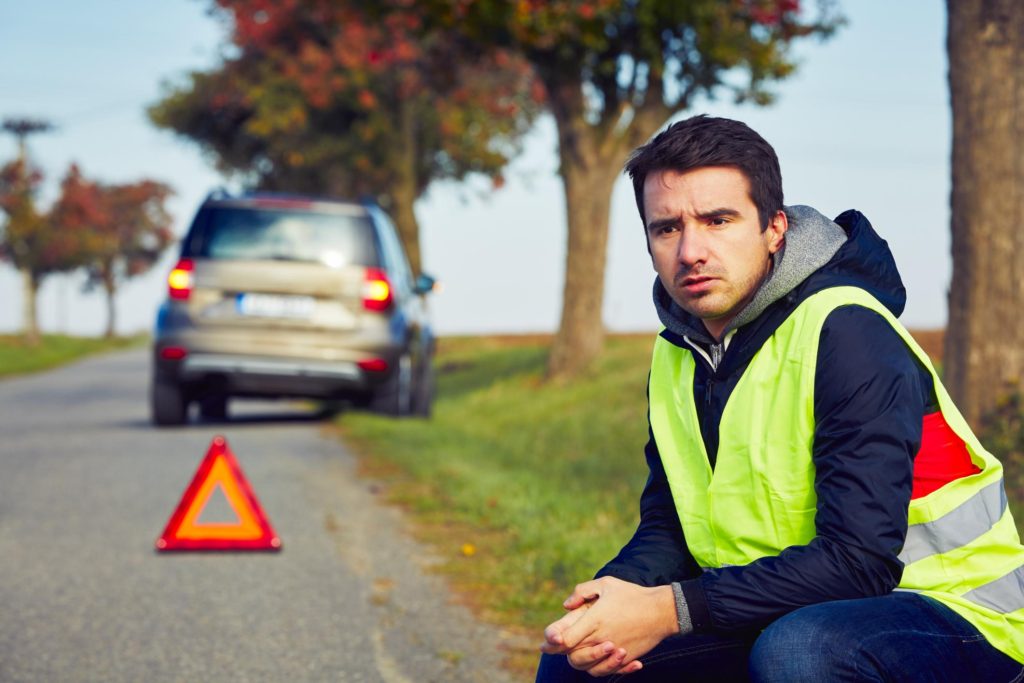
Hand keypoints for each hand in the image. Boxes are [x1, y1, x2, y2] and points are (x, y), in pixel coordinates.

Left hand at [540, 577, 677, 676]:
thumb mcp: (606, 583)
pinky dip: (605, 668)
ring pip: (590, 668)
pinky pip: (610, 670)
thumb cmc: (632, 594)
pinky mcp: (627, 657)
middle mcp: (602, 638)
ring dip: (584, 661)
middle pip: (574, 657)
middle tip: (556, 647)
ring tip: (584, 650)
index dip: (552, 642)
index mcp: (594, 620)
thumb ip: (582, 591)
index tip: (546, 642)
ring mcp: (615, 650)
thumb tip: (566, 605)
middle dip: (563, 653)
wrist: (662, 610)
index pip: (565, 639)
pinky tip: (607, 658)